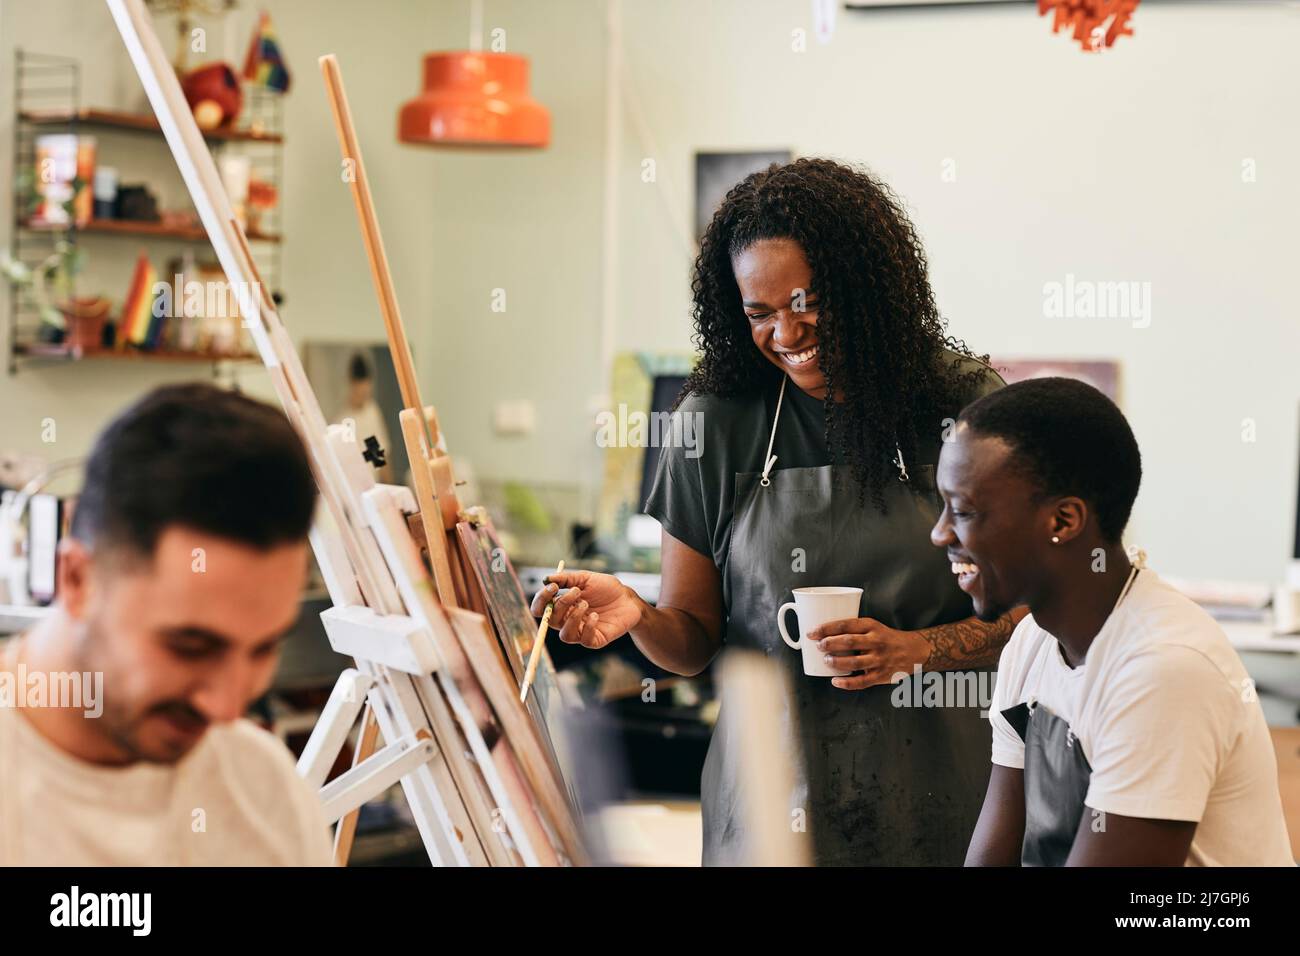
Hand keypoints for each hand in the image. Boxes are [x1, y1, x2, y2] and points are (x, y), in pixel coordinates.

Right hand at [529, 570, 641, 649]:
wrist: (628, 599)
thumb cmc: (607, 589)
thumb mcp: (586, 578)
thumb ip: (566, 579)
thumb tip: (546, 579)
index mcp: (563, 606)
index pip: (541, 609)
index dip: (542, 599)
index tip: (552, 586)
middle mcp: (568, 621)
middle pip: (550, 621)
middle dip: (560, 605)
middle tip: (575, 592)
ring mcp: (581, 632)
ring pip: (565, 635)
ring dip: (573, 618)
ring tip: (586, 604)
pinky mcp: (594, 640)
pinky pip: (584, 640)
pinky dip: (588, 626)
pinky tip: (596, 615)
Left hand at [807, 617, 930, 690]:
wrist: (913, 651)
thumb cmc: (886, 638)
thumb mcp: (873, 626)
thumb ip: (853, 629)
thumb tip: (823, 634)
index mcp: (871, 626)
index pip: (845, 625)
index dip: (826, 628)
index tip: (812, 632)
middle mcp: (876, 642)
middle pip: (849, 642)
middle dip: (829, 644)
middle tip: (819, 646)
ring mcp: (879, 660)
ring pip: (854, 662)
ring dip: (836, 662)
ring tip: (827, 660)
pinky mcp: (881, 675)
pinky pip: (862, 682)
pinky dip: (846, 683)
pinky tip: (835, 681)